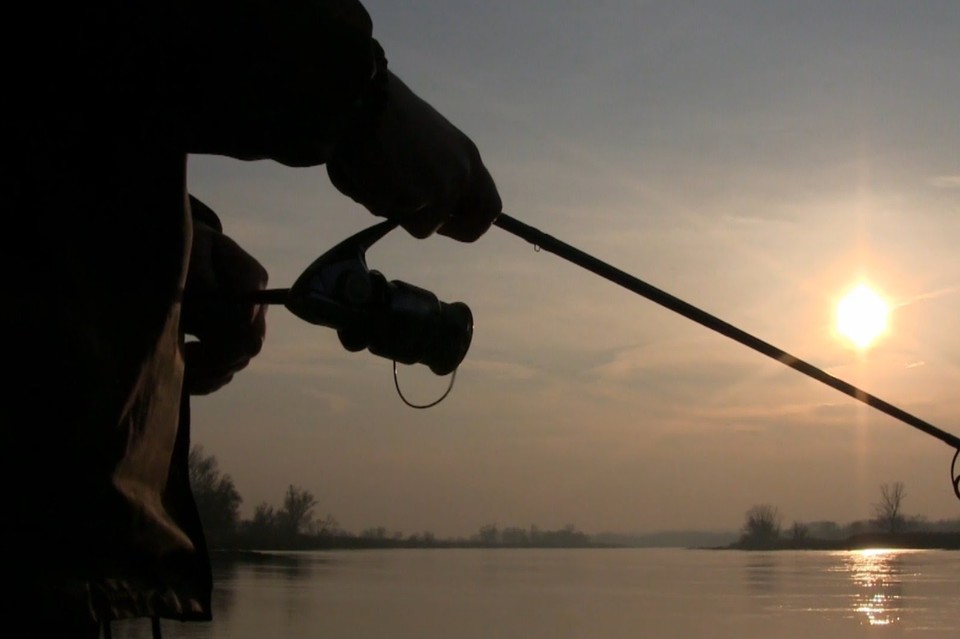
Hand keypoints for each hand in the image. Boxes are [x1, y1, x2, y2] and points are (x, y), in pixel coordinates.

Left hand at [181, 213, 268, 394]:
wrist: (182, 250)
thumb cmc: (186, 244)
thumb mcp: (191, 247)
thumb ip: (201, 270)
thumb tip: (214, 298)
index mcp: (251, 276)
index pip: (248, 316)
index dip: (222, 333)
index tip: (192, 339)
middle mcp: (255, 304)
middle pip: (250, 343)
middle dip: (217, 355)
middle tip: (186, 351)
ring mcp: (245, 325)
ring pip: (239, 361)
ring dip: (208, 369)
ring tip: (181, 358)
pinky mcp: (229, 342)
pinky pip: (226, 373)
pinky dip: (207, 381)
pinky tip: (186, 374)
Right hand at [326, 72, 501, 241]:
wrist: (361, 97)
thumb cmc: (381, 115)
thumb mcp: (425, 144)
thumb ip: (434, 175)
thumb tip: (427, 208)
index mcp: (467, 156)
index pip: (490, 207)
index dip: (471, 223)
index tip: (450, 224)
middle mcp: (463, 174)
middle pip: (468, 228)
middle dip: (441, 228)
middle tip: (413, 215)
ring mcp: (444, 188)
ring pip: (422, 226)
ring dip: (399, 210)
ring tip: (376, 174)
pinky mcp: (420, 199)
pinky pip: (395, 216)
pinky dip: (377, 201)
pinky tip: (366, 170)